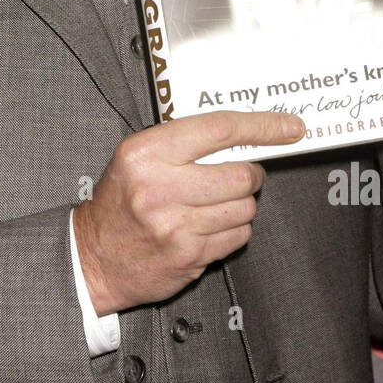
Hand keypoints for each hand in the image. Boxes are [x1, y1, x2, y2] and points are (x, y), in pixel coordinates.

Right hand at [72, 110, 305, 316]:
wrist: (93, 256)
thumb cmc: (121, 200)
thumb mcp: (138, 156)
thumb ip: (185, 142)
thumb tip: (246, 133)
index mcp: (147, 153)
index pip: (219, 129)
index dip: (262, 126)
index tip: (289, 127)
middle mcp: (160, 188)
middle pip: (241, 174)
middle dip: (251, 174)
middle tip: (241, 174)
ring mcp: (176, 225)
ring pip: (245, 207)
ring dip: (241, 204)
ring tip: (216, 204)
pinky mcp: (189, 255)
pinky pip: (238, 236)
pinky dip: (233, 230)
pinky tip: (209, 227)